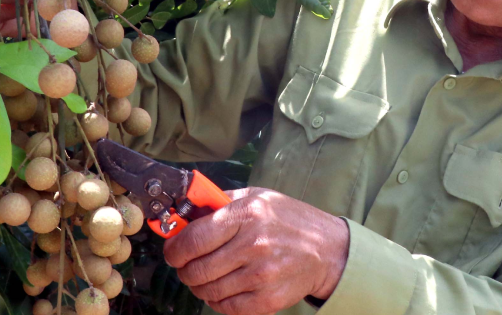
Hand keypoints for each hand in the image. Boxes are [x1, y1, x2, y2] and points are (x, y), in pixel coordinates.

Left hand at [164, 187, 349, 314]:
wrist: (328, 250)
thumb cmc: (289, 220)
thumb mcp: (258, 197)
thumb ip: (219, 202)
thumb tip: (183, 211)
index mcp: (247, 215)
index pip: (193, 239)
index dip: (175, 249)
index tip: (173, 251)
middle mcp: (253, 245)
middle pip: (196, 269)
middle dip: (184, 270)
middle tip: (188, 266)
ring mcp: (261, 275)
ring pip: (207, 291)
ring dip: (200, 286)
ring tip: (207, 276)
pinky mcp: (267, 300)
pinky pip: (225, 307)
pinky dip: (217, 301)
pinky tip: (224, 288)